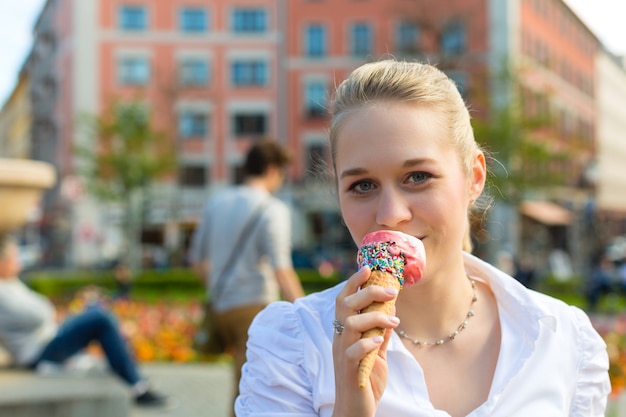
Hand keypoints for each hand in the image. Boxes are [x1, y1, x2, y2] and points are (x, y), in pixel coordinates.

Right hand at [331, 267, 399, 416]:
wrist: (355, 410)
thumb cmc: (364, 379)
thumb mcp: (375, 351)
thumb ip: (379, 331)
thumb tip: (391, 309)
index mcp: (345, 332)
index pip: (344, 300)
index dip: (353, 282)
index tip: (368, 267)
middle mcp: (340, 338)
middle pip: (345, 306)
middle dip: (367, 293)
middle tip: (390, 290)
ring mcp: (342, 353)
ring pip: (350, 324)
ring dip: (374, 317)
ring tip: (394, 320)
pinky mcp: (349, 369)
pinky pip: (353, 350)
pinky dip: (367, 342)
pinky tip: (380, 340)